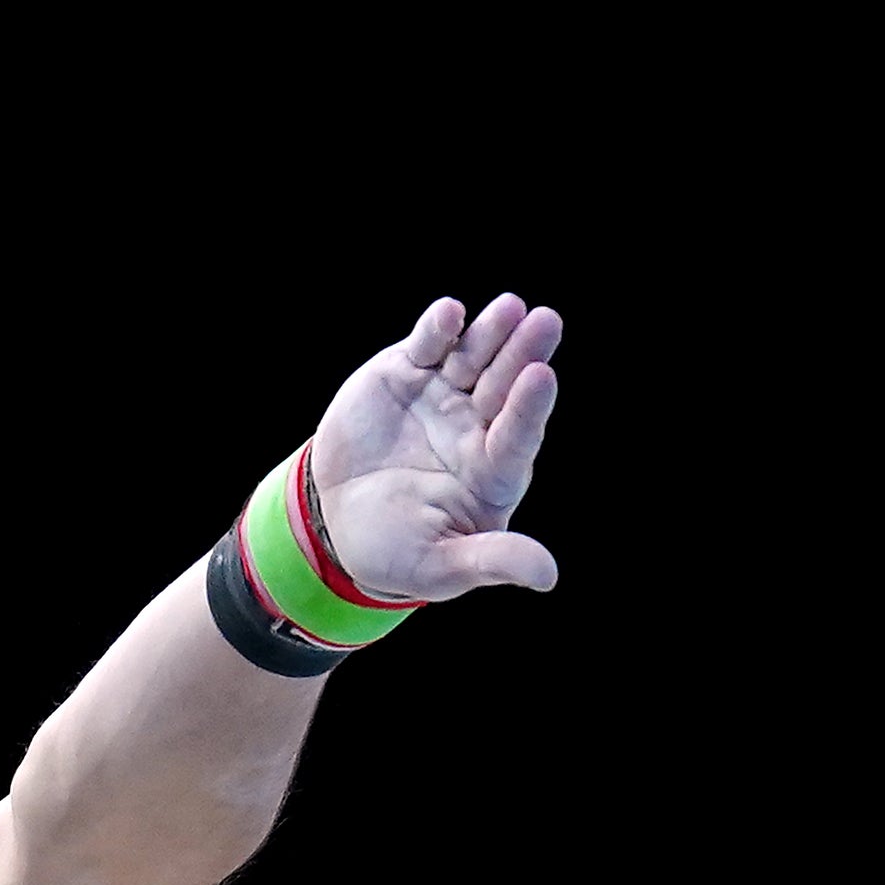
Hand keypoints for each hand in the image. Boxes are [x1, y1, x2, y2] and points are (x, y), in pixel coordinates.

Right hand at [306, 294, 566, 600]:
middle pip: (506, 385)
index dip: (528, 408)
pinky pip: (428, 345)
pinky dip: (438, 328)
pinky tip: (449, 313)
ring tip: (510, 307)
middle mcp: (477, 426)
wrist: (337, 523)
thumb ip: (491, 560)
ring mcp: (444, 395)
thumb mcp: (441, 567)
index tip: (541, 378)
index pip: (518, 436)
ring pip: (475, 357)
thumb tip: (548, 577)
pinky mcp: (408, 373)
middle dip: (524, 353)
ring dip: (492, 331)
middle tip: (545, 322)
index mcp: (493, 471)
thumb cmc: (398, 552)